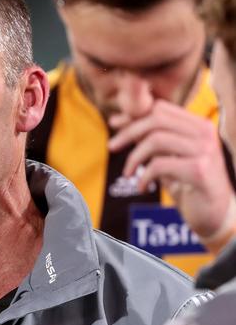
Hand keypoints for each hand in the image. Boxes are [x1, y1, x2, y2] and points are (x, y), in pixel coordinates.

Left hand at [108, 100, 235, 253]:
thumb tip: (117, 120)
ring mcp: (205, 151)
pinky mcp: (200, 171)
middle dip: (128, 132)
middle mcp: (205, 133)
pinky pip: (159, 165)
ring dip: (134, 157)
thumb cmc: (187, 184)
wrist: (213, 215)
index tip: (114, 125)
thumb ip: (148, 138)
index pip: (161, 108)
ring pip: (156, 140)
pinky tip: (142, 187)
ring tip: (127, 173)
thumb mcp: (166, 156)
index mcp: (198, 125)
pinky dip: (144, 176)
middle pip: (156, 120)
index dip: (134, 115)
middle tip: (111, 147)